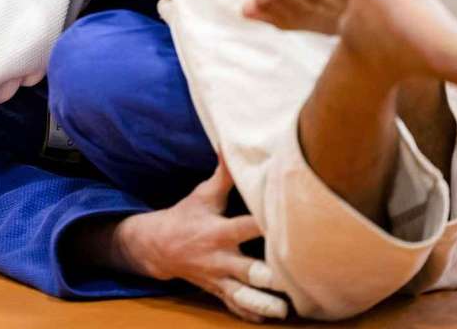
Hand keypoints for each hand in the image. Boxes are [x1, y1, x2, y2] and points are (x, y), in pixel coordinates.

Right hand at [115, 159, 287, 321]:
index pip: (246, 228)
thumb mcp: (202, 195)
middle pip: (249, 270)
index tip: (294, 224)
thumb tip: (231, 145)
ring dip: (265, 304)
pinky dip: (251, 314)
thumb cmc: (186, 216)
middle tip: (299, 279)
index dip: (268, 226)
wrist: (157, 246)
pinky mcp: (218, 291)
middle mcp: (220, 258)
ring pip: (244, 296)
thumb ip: (223, 174)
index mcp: (217, 231)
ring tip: (286, 309)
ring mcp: (219, 278)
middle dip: (271, 277)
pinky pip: (236, 307)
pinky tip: (271, 319)